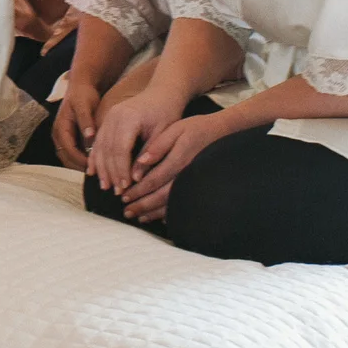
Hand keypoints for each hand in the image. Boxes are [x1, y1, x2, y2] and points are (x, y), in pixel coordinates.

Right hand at [51, 74, 103, 171]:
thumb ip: (86, 121)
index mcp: (61, 127)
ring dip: (79, 165)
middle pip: (65, 157)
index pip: (68, 150)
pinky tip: (93, 162)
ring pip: (68, 157)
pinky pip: (72, 153)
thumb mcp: (85, 105)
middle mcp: (58, 134)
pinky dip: (80, 159)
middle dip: (79, 166)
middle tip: (95, 172)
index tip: (93, 165)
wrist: (81, 86)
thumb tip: (89, 137)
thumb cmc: (84, 94)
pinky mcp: (68, 137)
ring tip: (95, 170)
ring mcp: (62, 136)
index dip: (80, 160)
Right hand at [87, 87, 187, 198]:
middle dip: (111, 172)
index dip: (122, 170)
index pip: (120, 149)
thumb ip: (149, 155)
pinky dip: (95, 157)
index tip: (125, 187)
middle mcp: (114, 116)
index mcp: (129, 118)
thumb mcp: (162, 134)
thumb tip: (136, 179)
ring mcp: (108, 117)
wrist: (162, 92)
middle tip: (115, 192)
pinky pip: (97, 141)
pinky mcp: (107, 120)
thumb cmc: (166, 113)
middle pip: (107, 149)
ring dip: (101, 168)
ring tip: (105, 186)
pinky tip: (94, 172)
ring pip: (100, 146)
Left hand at [118, 108, 233, 213]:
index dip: (137, 190)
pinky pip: (184, 204)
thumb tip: (141, 161)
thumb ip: (158, 145)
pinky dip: (171, 213)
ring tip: (138, 217)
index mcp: (178, 160)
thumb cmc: (196, 128)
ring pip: (172, 203)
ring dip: (154, 212)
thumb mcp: (175, 129)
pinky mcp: (199, 186)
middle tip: (126, 212)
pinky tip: (160, 218)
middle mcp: (187, 176)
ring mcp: (195, 183)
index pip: (153, 180)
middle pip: (161, 196)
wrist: (223, 132)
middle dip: (142, 205)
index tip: (124, 196)